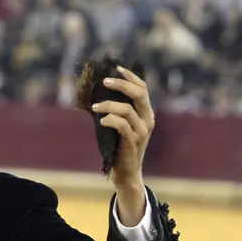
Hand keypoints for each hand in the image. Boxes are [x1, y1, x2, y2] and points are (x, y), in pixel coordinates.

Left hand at [91, 66, 152, 225]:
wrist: (125, 173)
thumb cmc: (118, 147)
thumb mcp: (117, 125)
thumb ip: (113, 110)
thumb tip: (95, 94)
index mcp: (146, 113)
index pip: (143, 88)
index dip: (130, 77)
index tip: (117, 68)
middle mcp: (147, 120)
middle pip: (139, 93)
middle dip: (121, 84)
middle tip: (104, 82)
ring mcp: (141, 131)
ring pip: (126, 109)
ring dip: (108, 106)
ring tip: (94, 108)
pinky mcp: (132, 142)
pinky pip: (122, 125)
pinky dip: (110, 119)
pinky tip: (101, 121)